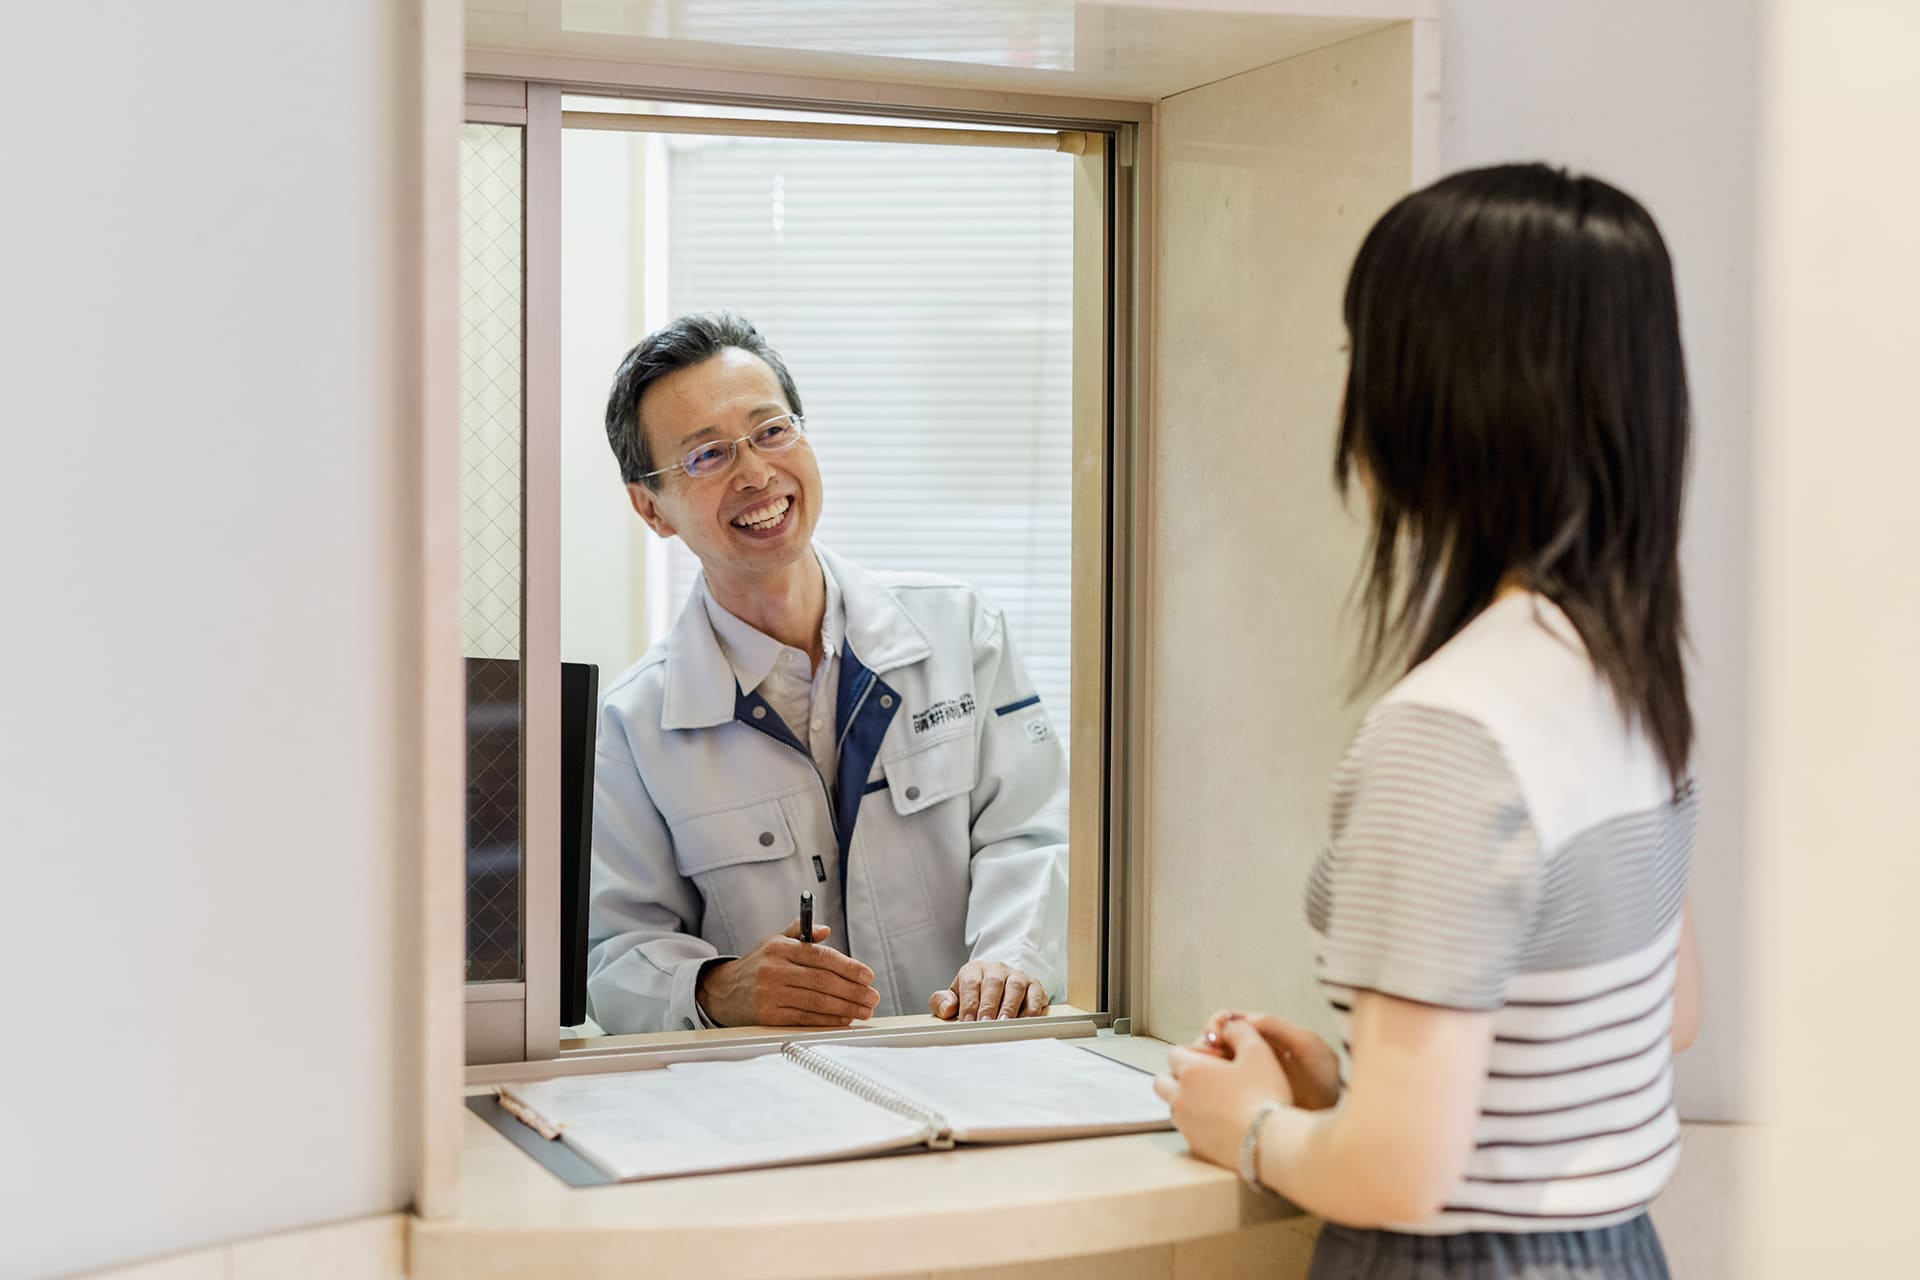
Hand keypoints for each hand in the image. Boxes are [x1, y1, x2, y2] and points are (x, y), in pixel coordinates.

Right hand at [696, 918, 878, 1027]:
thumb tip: (826, 930)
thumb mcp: (774, 941)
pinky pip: (804, 1018)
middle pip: (822, 981)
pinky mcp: (768, 1016)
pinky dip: (827, 1020)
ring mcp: (771, 994)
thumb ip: (801, 933)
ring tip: (864, 1010)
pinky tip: (843, 1019)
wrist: (722, 991)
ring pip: (816, 1001)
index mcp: (780, 948)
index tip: (868, 975)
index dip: (848, 967)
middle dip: (852, 991)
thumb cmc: (756, 965)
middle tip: (872, 996)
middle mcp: (775, 970)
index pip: (821, 956)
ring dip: (845, 1008)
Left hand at [928, 961, 1048, 1020]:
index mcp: (975, 969)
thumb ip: (942, 1002)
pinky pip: (1034, 995)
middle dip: (988, 1006)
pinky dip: (1030, 1009)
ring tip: (1003, 1025)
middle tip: (985, 1025)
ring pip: (1014, 987)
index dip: (969, 1004)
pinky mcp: (1034, 985)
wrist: (1001, 982)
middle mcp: (997, 969)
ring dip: (1009, 1007)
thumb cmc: (976, 994)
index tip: (967, 1022)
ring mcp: (1017, 975)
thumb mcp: (955, 995)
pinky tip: (1023, 1022)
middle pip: (993, 983)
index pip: (970, 983)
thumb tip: (946, 1009)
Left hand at [1154, 1019, 1293, 1171]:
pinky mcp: (1196, 1146)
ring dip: (1185, 1101)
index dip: (1194, 1053)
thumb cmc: (1264, 1094)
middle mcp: (1180, 1098)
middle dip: (1178, 1077)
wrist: (1269, 1141)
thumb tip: (1228, 1026)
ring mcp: (1185, 1125)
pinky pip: (1187, 1130)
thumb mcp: (1258, 1050)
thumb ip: (1239, 1030)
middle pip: (1163, 1081)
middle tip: (1207, 1080)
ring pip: (1172, 1107)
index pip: (1175, 1054)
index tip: (1215, 1060)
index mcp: (1191, 1071)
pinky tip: (1221, 1123)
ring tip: (1215, 1101)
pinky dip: (1197, 1124)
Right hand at [1191, 1010, 1341, 1110]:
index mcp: (1265, 1036)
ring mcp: (1246, 1078)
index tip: (1213, 1036)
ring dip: (1204, 1068)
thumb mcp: (1308, 1046)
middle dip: (1205, 1047)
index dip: (1217, 1025)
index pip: (1229, 1022)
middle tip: (1205, 1058)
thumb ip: (1278, 1027)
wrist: (1337, 1118)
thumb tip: (1244, 1019)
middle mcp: (1251, 1055)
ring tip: (1208, 1077)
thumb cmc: (1327, 1081)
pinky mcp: (1243, 1100)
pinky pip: (1218, 1091)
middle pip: (1215, 1044)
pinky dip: (1209, 1090)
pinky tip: (1213, 1095)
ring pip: (1213, 1067)